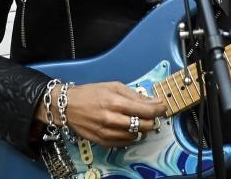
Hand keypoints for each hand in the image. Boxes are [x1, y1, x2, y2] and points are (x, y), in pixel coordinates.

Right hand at [37, 81, 165, 147]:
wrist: (67, 106)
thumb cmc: (90, 93)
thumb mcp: (113, 86)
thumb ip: (134, 95)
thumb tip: (153, 101)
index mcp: (115, 102)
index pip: (145, 110)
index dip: (158, 109)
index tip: (162, 107)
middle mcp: (111, 119)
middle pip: (143, 125)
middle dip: (152, 120)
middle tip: (151, 115)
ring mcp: (107, 132)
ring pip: (135, 136)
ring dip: (141, 129)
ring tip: (138, 121)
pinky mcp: (103, 141)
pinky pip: (124, 143)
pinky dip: (130, 136)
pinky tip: (127, 128)